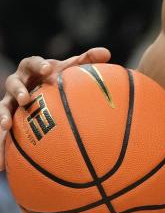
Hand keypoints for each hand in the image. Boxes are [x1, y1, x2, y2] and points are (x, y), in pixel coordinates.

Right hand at [0, 48, 110, 170]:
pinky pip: (2, 130)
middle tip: (25, 99)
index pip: (32, 63)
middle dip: (18, 90)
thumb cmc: (59, 77)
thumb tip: (107, 52)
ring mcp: (10, 100)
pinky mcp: (7, 117)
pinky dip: (1, 141)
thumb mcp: (72, 68)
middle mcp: (18, 83)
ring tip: (4, 127)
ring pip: (2, 107)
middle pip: (12, 83)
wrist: (42, 88)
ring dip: (1, 116)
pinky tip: (2, 160)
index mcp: (32, 69)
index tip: (48, 70)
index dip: (39, 65)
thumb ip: (87, 59)